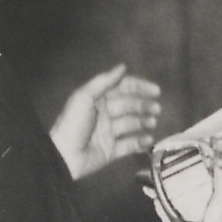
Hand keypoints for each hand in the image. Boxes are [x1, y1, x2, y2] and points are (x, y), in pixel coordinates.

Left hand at [50, 64, 163, 178]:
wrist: (64, 154)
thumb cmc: (72, 124)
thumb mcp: (85, 97)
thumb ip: (104, 81)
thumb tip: (122, 67)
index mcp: (97, 99)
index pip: (122, 89)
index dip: (139, 87)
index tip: (155, 91)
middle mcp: (104, 114)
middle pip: (129, 105)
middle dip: (144, 105)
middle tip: (157, 109)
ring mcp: (108, 133)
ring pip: (131, 124)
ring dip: (143, 122)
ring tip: (152, 123)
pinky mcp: (112, 150)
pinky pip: (130, 145)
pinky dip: (140, 142)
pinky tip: (149, 139)